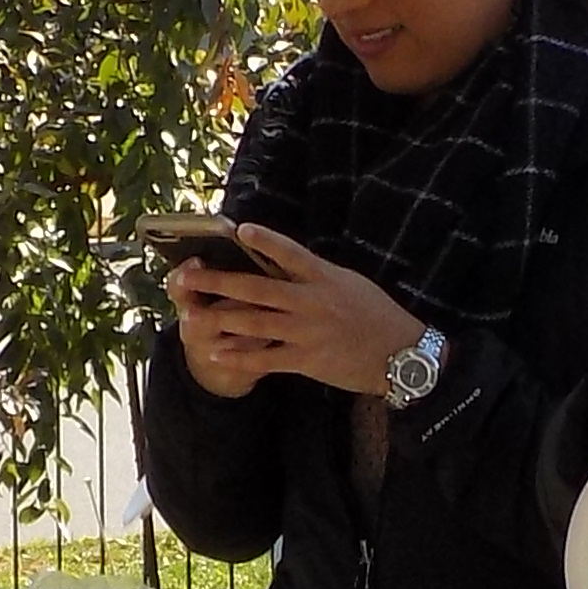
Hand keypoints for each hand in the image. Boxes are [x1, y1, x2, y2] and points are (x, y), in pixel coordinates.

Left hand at [169, 223, 421, 401]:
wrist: (399, 353)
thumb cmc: (376, 315)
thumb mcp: (349, 283)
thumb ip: (316, 274)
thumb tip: (287, 262)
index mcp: (323, 277)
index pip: (290, 253)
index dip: (264, 241)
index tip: (239, 229)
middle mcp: (311, 301)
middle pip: (257, 289)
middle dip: (219, 282)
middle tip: (188, 277)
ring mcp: (306, 331)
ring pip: (254, 323)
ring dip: (219, 320)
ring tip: (191, 317)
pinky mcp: (306, 359)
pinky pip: (265, 357)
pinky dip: (239, 356)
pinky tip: (217, 352)